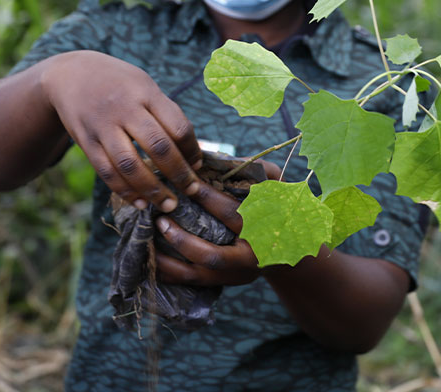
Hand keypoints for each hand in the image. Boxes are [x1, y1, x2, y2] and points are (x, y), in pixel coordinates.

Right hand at [41, 50, 201, 210]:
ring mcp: (102, 126)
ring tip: (169, 204)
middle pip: (158, 147)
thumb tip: (192, 151)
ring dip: (152, 189)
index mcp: (146, 93)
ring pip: (130, 165)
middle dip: (179, 174)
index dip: (192, 150)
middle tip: (193, 191)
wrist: (70, 74)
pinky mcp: (86, 142)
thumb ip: (166, 114)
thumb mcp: (144, 85)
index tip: (199, 166)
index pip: (177, 126)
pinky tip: (141, 202)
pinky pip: (107, 172)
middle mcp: (124, 108)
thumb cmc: (120, 84)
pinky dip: (125, 191)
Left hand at [153, 159, 280, 285]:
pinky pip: (194, 282)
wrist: (289, 248)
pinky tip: (152, 259)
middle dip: (182, 238)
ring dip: (171, 260)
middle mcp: (250, 258)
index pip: (231, 215)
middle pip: (212, 253)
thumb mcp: (275, 186)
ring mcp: (236, 274)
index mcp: (264, 231)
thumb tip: (217, 158)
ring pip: (199, 274)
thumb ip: (255, 170)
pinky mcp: (225, 282)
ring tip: (150, 240)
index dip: (207, 198)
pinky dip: (171, 273)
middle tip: (160, 218)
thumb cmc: (278, 208)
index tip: (186, 184)